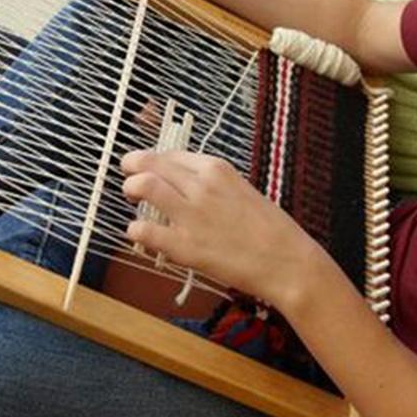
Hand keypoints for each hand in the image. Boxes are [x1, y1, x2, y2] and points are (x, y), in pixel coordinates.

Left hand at [121, 149, 322, 307]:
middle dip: (132, 167)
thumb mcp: (241, 189)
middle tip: (129, 178)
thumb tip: (182, 183)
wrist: (287, 262)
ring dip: (131, 190)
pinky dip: (135, 230)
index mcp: (217, 168)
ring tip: (132, 199)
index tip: (147, 168)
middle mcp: (200, 185)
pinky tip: (141, 233)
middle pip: (149, 163)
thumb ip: (211, 183)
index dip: (153, 160)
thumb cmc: (270, 228)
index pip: (169, 154)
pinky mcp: (184, 247)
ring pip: (142, 186)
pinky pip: (143, 230)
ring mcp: (191, 215)